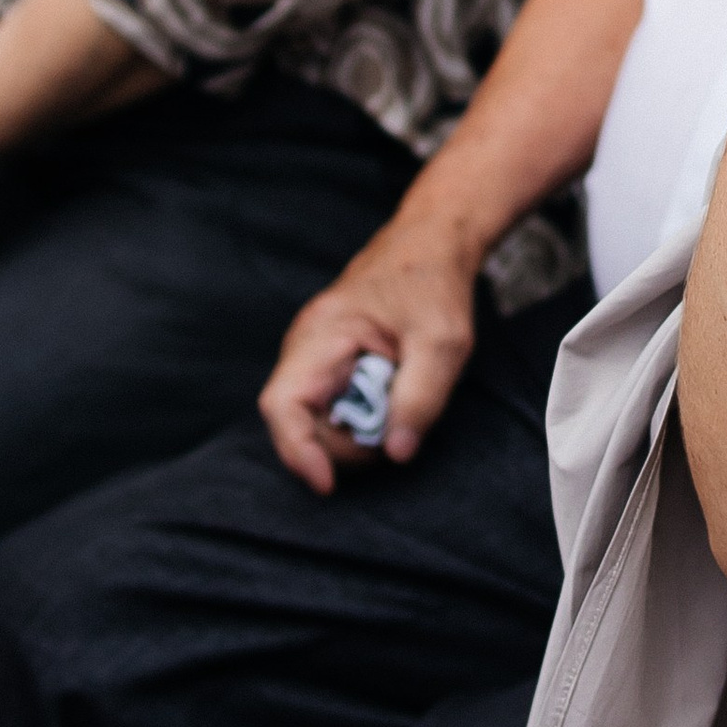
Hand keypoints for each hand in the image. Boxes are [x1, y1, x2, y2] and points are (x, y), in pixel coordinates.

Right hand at [260, 223, 483, 491]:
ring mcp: (315, 356)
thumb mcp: (443, 343)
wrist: (432, 242)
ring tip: (402, 404)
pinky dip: (362, 416)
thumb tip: (395, 454)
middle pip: (299, 422)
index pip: (282, 405)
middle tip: (397, 431)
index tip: (328, 484)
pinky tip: (393, 396)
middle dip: (343, 444)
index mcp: (322, 334)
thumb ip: (420, 399)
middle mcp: (306, 347)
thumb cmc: (434, 284)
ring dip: (356, 431)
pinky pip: (333, 406)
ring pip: (316, 419)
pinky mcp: (330, 364)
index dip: (298, 451)